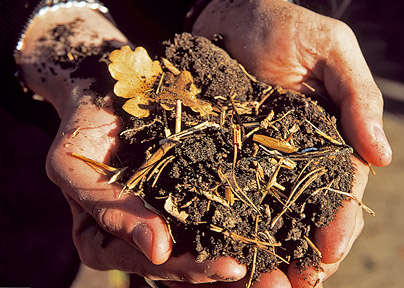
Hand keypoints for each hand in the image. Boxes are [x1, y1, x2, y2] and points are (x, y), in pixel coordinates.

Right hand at [16, 6, 245, 283]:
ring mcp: (167, 211)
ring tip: (273, 260)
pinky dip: (241, 217)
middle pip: (180, 264)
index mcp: (107, 237)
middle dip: (216, 270)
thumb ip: (107, 207)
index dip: (184, 269)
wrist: (104, 86)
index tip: (224, 267)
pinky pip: (216, 207)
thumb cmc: (82, 127)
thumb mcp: (74, 167)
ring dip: (235, 250)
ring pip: (202, 243)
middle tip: (257, 272)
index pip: (148, 263)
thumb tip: (158, 251)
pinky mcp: (191, 186)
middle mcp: (141, 231)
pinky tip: (271, 222)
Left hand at [193, 0, 390, 285]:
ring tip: (261, 281)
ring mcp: (257, 161)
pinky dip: (230, 224)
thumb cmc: (284, 27)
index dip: (339, 223)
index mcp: (328, 141)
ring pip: (269, 215)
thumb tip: (383, 157)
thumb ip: (358, 99)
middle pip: (307, 215)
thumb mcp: (331, 52)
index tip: (328, 251)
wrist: (229, 19)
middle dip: (306, 252)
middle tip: (294, 284)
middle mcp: (294, 159)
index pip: (341, 191)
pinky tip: (226, 248)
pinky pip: (227, 194)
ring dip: (269, 250)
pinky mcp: (221, 156)